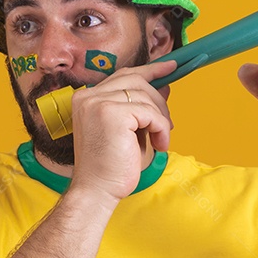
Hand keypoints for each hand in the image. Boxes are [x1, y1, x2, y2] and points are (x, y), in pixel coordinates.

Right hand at [69, 59, 176, 201]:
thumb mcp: (130, 129)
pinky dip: (161, 128)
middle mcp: (89, 96)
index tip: (170, 67)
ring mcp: (98, 103)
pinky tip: (159, 145)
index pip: (122, 75)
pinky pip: (150, 112)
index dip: (149, 70)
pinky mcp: (112, 114)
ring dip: (161, 119)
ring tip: (160, 140)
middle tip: (168, 122)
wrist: (97, 191)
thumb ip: (142, 106)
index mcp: (87, 98)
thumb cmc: (111, 166)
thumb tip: (164, 86)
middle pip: (136, 80)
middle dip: (159, 98)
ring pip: (145, 96)